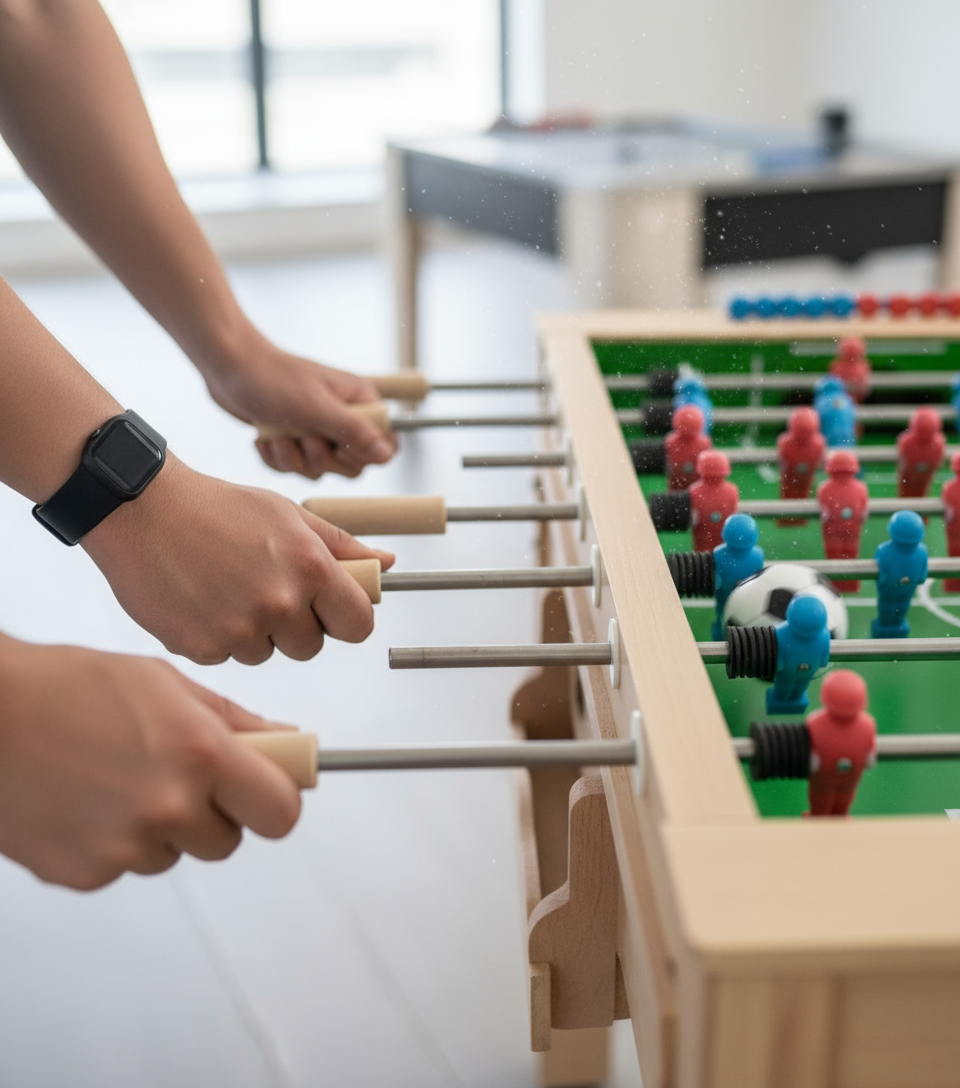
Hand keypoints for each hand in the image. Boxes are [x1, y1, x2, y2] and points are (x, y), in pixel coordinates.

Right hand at [0, 635, 301, 889]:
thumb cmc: (69, 686)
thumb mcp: (166, 684)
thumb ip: (236, 721)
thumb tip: (287, 743)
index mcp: (200, 753)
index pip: (280, 811)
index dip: (276, 800)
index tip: (266, 788)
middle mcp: (170, 806)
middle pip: (230, 840)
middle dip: (215, 811)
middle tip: (179, 774)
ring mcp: (126, 847)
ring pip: (176, 854)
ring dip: (163, 826)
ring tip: (119, 777)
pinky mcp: (85, 874)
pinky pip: (127, 865)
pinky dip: (116, 840)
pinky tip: (87, 798)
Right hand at [82, 454, 394, 664]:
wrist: (142, 509)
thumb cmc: (219, 507)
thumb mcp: (289, 515)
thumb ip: (342, 545)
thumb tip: (386, 565)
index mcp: (310, 567)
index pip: (358, 625)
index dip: (345, 618)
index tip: (330, 610)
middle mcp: (279, 602)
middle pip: (312, 646)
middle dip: (297, 625)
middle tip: (265, 588)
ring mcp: (239, 629)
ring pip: (268, 653)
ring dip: (255, 632)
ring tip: (227, 588)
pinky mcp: (201, 647)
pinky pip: (226, 656)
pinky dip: (217, 636)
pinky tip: (201, 599)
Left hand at [201, 331, 396, 478]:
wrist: (229, 367)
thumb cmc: (274, 379)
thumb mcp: (317, 408)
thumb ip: (354, 432)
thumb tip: (386, 453)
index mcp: (359, 402)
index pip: (385, 444)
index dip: (365, 455)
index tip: (340, 446)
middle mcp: (343, 417)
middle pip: (351, 465)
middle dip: (321, 458)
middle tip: (304, 438)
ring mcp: (318, 429)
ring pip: (320, 469)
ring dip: (293, 458)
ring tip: (276, 434)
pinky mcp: (294, 439)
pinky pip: (294, 467)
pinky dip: (276, 457)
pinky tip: (264, 437)